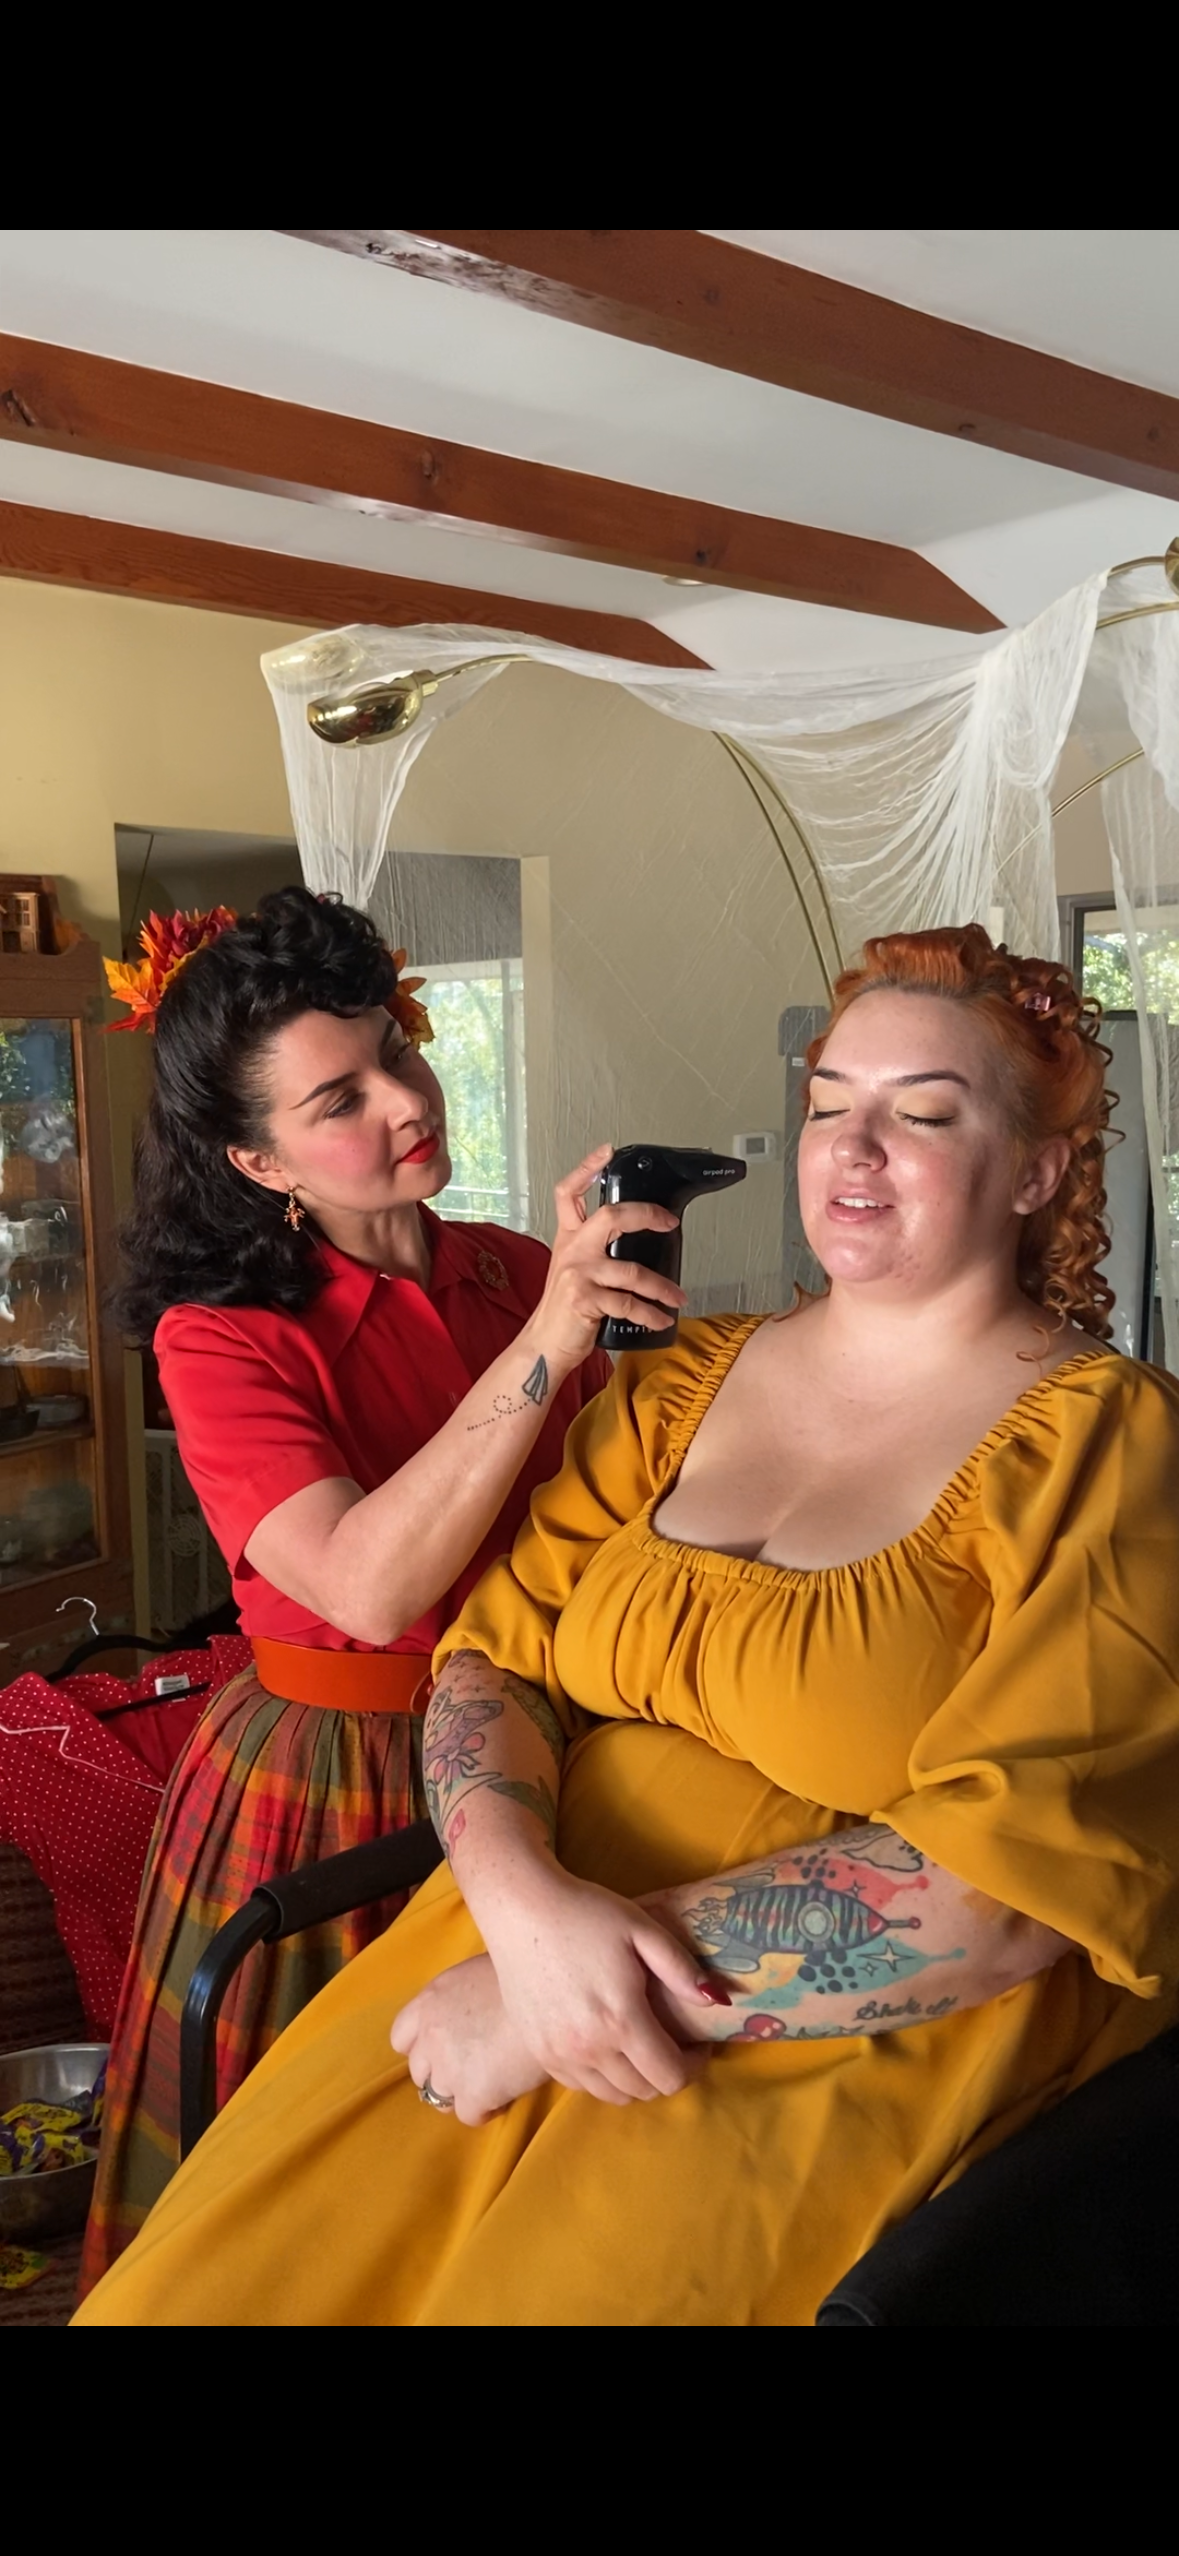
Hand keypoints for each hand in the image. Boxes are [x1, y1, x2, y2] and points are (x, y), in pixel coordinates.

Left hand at [391, 1955, 548, 2126]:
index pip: (401, 2036)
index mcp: (430, 2001)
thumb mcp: (481, 1972)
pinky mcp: (473, 2093)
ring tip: (492, 2083)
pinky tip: (507, 2094)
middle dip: (442, 2072)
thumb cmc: (528, 1976)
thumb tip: (470, 2011)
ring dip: (462, 2093)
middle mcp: (431, 2035)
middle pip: (420, 2071)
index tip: (445, 2048)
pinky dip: (486, 2109)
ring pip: (439, 2097)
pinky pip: (469, 2115)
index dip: (422, 2046)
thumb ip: (462, 1997)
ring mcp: (448, 2068)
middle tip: (474, 2067)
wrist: (554, 1998)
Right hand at [480, 1865, 712, 2106]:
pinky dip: (603, 2077)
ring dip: (636, 2080)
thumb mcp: (642, 1928)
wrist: (520, 1908)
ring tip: (641, 2047)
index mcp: (622, 2020)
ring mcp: (560, 2055)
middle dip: (668, 2073)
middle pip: (644, 2092)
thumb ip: (682, 1969)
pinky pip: (582, 2086)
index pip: (670, 2077)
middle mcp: (590, 2048)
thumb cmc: (586, 1912)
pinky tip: (607, 2045)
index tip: (698, 2044)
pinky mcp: (539, 2052)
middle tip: (672, 2043)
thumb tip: (719, 2002)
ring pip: (613, 2095)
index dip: (694, 2066)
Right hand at [526, 1144, 685, 1370]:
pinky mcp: (585, 1299)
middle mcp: (572, 1250)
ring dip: (662, 1287)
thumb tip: (637, 1242)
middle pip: (612, 1216)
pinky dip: (651, 1313)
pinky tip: (662, 1319)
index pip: (569, 1193)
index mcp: (569, 1238)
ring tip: (678, 1297)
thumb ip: (596, 1251)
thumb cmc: (565, 1309)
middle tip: (670, 1222)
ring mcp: (578, 1274)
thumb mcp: (574, 1270)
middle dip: (646, 1215)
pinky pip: (628, 1303)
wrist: (545, 1344)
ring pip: (632, 1271)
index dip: (586, 1168)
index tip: (607, 1151)